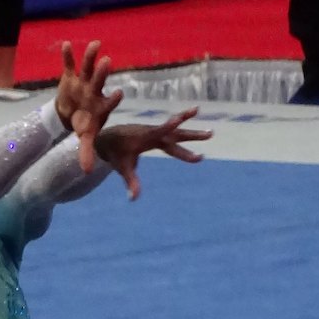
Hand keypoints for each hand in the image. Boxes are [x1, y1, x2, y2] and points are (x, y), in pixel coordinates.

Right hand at [55, 41, 123, 173]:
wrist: (70, 112)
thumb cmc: (83, 123)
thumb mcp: (85, 137)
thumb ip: (87, 151)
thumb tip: (86, 172)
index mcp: (100, 106)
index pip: (108, 102)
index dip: (112, 99)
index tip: (119, 94)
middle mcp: (93, 91)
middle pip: (99, 81)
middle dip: (102, 72)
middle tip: (108, 62)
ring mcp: (83, 82)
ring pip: (88, 67)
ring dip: (90, 57)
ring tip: (96, 45)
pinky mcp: (70, 76)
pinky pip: (69, 64)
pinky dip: (67, 56)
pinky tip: (66, 45)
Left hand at [94, 107, 212, 200]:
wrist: (107, 139)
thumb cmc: (115, 153)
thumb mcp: (123, 168)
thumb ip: (130, 181)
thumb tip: (133, 198)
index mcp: (144, 137)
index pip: (159, 132)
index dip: (168, 126)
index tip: (178, 120)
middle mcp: (153, 132)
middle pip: (175, 133)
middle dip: (192, 135)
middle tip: (210, 134)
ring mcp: (156, 132)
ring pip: (177, 132)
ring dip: (193, 133)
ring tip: (210, 133)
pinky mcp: (157, 134)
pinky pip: (173, 133)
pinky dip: (184, 132)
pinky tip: (196, 133)